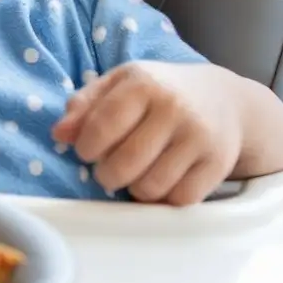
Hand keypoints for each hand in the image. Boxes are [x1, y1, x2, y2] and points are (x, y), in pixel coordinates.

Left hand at [52, 62, 241, 204]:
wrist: (223, 98)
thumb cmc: (158, 90)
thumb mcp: (119, 83)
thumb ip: (84, 104)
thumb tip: (59, 134)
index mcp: (143, 84)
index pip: (103, 126)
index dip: (86, 147)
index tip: (86, 151)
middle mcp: (174, 108)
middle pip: (126, 163)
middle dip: (106, 174)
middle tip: (107, 169)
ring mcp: (199, 137)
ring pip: (152, 186)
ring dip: (134, 188)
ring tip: (134, 173)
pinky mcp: (219, 164)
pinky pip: (179, 199)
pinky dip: (163, 198)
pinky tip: (161, 180)